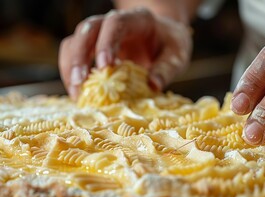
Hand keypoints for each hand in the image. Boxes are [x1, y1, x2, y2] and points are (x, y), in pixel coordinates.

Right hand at [59, 8, 191, 99]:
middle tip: (79, 83)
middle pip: (87, 30)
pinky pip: (73, 55)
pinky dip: (71, 73)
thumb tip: (153, 86)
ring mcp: (100, 34)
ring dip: (70, 67)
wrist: (164, 37)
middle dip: (79, 56)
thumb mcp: (178, 55)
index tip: (104, 67)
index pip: (115, 23)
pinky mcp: (92, 48)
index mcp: (137, 20)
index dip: (106, 43)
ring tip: (76, 94)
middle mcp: (113, 22)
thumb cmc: (170, 45)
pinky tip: (77, 93)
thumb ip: (167, 69)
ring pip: (74, 41)